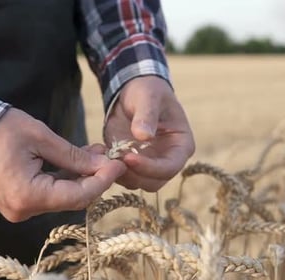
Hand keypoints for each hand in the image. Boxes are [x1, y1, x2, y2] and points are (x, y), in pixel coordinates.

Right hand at [0, 108, 125, 221]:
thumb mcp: (40, 137)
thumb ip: (73, 156)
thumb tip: (102, 165)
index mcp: (28, 196)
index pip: (78, 195)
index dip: (102, 180)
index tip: (119, 163)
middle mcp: (24, 210)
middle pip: (71, 199)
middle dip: (93, 178)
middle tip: (108, 154)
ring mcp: (18, 208)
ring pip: (60, 197)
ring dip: (79, 177)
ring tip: (95, 152)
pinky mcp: (16, 201)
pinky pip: (47, 194)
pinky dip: (63, 179)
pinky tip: (76, 160)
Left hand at [104, 76, 194, 191]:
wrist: (133, 91)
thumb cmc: (147, 91)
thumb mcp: (148, 97)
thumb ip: (147, 115)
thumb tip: (144, 136)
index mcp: (181, 145)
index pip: (170, 167)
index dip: (150, 167)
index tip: (129, 157)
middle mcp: (168, 160)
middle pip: (154, 182)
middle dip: (134, 174)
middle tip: (115, 160)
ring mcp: (150, 164)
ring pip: (138, 183)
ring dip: (121, 175)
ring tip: (107, 155)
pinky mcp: (132, 164)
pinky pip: (123, 176)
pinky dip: (112, 170)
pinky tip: (102, 155)